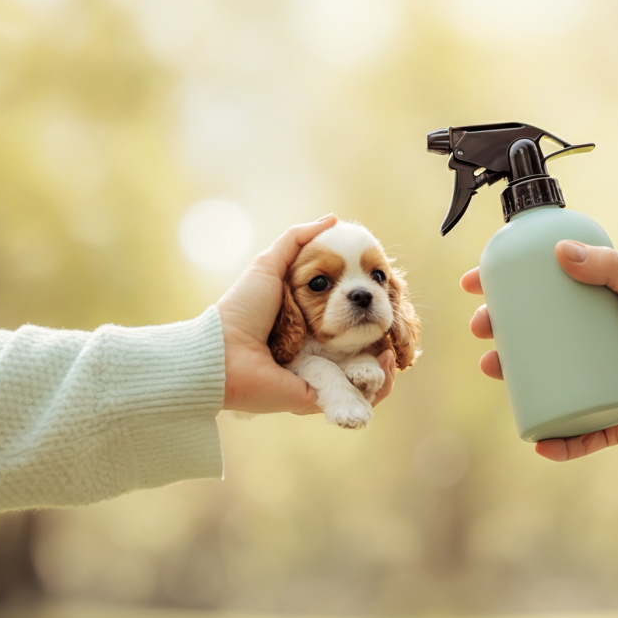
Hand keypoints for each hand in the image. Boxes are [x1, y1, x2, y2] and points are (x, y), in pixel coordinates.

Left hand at [218, 215, 396, 414]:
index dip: (368, 311)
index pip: (349, 320)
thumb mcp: (269, 265)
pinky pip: (360, 398)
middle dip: (384, 339)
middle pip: (363, 350)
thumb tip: (332, 218)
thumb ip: (297, 240)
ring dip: (388, 366)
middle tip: (392, 323)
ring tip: (393, 349)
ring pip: (368, 377)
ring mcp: (320, 379)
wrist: (224, 351)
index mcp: (307, 325)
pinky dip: (381, 386)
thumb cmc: (242, 309)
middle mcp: (316, 354)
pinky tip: (387, 363)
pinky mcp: (321, 399)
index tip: (380, 296)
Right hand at [463, 241, 617, 460]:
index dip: (505, 290)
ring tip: (494, 370)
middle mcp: (594, 348)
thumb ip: (612, 269)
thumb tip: (560, 253)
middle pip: (535, 342)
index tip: (476, 283)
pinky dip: (557, 443)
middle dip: (499, 336)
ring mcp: (602, 385)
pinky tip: (535, 438)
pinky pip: (580, 436)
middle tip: (482, 330)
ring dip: (514, 383)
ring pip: (548, 387)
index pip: (542, 297)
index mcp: (598, 311)